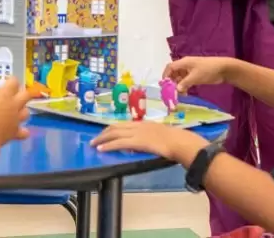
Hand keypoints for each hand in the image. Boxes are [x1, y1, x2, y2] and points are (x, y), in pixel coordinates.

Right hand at [0, 71, 30, 147]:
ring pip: (26, 112)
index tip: (8, 80)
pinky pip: (23, 132)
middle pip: (26, 95)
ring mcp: (17, 119)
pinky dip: (23, 131)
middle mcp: (15, 105)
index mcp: (6, 93)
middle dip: (23, 93)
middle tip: (16, 93)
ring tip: (18, 110)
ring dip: (23, 110)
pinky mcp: (15, 132)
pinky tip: (21, 131)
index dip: (12, 80)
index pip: (14, 82)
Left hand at [91, 121, 206, 163]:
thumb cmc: (175, 141)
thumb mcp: (160, 135)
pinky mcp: (136, 141)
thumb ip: (150, 137)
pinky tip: (101, 149)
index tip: (105, 133)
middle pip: (116, 126)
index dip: (112, 128)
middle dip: (104, 133)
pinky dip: (108, 145)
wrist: (179, 142)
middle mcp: (138, 125)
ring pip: (114, 133)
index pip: (123, 124)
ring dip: (102, 138)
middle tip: (95, 139)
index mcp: (144, 123)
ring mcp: (137, 132)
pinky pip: (118, 142)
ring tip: (94, 144)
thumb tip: (143, 144)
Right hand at [163, 56, 234, 93]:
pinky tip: (185, 93)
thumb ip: (184, 83)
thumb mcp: (195, 77)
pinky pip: (187, 80)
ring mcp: (191, 70)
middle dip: (172, 82)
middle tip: (171, 92)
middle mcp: (186, 65)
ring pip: (180, 77)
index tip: (164, 85)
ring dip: (178, 85)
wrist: (223, 69)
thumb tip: (177, 90)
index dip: (165, 75)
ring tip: (179, 94)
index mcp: (184, 62)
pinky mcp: (196, 75)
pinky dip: (185, 86)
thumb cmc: (207, 70)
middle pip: (174, 73)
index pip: (170, 67)